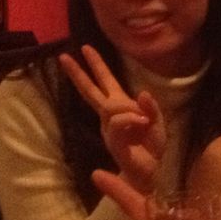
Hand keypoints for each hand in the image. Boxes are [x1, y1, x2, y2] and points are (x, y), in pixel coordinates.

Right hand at [59, 45, 166, 192]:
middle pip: (91, 90)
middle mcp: (109, 116)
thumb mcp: (157, 122)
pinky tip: (141, 122)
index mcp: (120, 106)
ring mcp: (109, 129)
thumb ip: (151, 107)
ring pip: (111, 106)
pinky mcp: (112, 141)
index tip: (84, 48)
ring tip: (144, 122)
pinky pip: (117, 123)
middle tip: (63, 57)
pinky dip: (130, 119)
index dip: (96, 65)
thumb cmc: (151, 146)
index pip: (105, 82)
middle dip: (79, 73)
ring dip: (128, 110)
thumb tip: (141, 92)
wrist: (150, 171)